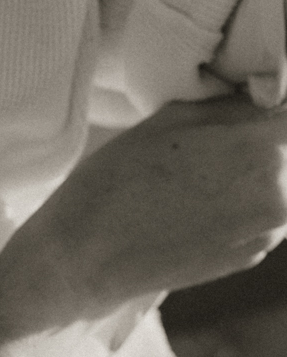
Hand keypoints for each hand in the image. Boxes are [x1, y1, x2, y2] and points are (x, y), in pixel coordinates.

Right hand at [19, 96, 286, 317]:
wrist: (89, 256)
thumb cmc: (118, 178)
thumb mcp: (170, 120)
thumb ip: (228, 106)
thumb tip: (260, 99)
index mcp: (260, 147)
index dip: (270, 107)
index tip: (247, 104)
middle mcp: (279, 192)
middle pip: (285, 150)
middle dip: (261, 138)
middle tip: (212, 138)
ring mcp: (269, 230)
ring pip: (281, 184)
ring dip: (257, 172)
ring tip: (203, 171)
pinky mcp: (254, 257)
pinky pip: (266, 215)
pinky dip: (246, 202)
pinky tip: (200, 201)